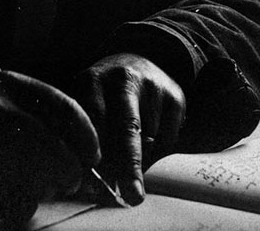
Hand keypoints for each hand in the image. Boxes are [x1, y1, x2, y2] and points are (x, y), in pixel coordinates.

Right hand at [0, 71, 99, 223]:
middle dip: (66, 174)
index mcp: (9, 85)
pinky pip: (17, 205)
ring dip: (34, 191)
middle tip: (65, 181)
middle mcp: (2, 112)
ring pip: (40, 184)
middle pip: (59, 155)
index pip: (68, 111)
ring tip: (4, 180)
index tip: (91, 156)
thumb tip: (76, 155)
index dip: (86, 138)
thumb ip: (31, 120)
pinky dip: (10, 205)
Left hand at [70, 53, 185, 204]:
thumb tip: (90, 187)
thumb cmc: (102, 97)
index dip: (94, 150)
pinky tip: (148, 133)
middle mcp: (124, 78)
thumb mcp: (84, 105)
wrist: (133, 64)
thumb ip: (84, 138)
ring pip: (149, 139)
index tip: (95, 177)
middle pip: (128, 129)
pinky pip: (168, 138)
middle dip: (130, 165)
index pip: (93, 120)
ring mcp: (153, 85)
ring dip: (139, 159)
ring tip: (130, 148)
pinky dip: (158, 149)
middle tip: (133, 196)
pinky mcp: (175, 94)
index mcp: (93, 80)